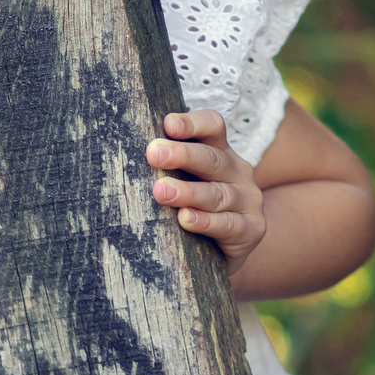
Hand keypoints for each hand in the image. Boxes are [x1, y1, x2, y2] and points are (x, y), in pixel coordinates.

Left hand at [146, 109, 265, 265]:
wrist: (223, 251)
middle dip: (182, 155)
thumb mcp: (184, 180)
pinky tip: (185, 219)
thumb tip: (123, 151)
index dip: (192, 124)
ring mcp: (248, 200)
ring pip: (217, 193)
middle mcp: (238, 171)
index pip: (213, 127)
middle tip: (153, 154)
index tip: (167, 124)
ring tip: (161, 191)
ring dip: (188, 192)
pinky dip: (205, 222)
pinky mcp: (251, 229)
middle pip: (212, 158)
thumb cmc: (193, 207)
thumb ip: (166, 165)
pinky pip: (228, 224)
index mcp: (220, 151)